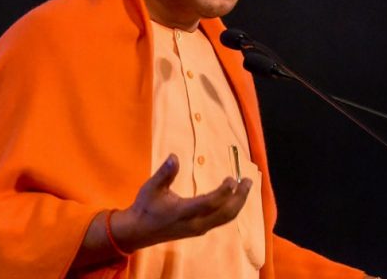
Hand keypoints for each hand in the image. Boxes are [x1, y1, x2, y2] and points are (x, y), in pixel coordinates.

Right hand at [112, 153, 252, 251]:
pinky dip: (231, 208)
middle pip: (225, 213)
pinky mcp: (199, 229)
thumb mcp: (151, 187)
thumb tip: (174, 156)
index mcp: (183, 212)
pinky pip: (221, 220)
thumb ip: (165, 173)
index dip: (224, 192)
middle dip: (239, 197)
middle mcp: (195, 223)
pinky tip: (234, 197)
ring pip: (225, 218)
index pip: (209, 203)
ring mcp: (198, 228)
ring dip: (238, 203)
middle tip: (248, 180)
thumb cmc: (145, 206)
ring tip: (245, 187)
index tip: (232, 178)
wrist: (139, 231)